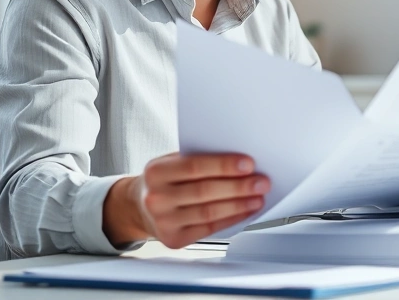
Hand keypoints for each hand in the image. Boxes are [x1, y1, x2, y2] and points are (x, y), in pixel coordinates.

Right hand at [103, 152, 269, 248]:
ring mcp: (163, 221)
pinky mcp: (173, 239)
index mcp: (156, 172)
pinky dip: (231, 219)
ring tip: (258, 197)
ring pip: (209, 212)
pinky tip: (245, 211)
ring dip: (239, 204)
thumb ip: (197, 160)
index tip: (248, 164)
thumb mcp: (171, 162)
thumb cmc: (163, 180)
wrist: (137, 206)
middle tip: (261, 182)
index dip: (223, 166)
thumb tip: (238, 163)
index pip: (194, 167)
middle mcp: (156, 198)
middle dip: (238, 187)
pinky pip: (208, 228)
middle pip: (205, 191)